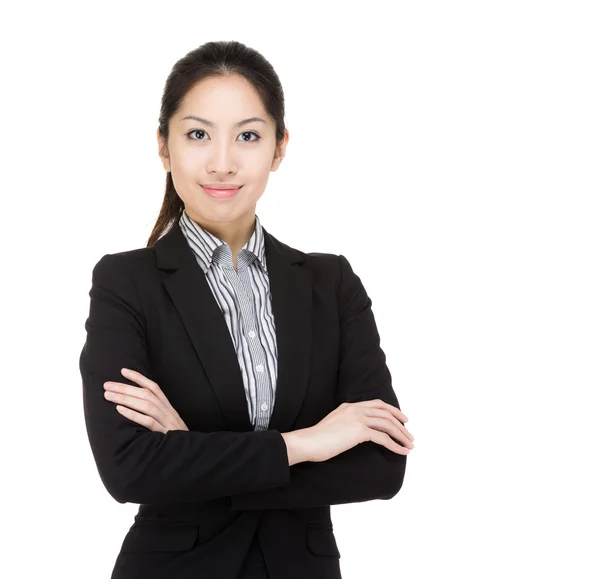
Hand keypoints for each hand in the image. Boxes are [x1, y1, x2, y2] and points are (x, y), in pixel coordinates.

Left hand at [103, 368, 188, 433]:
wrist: (188, 449)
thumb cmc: (175, 435)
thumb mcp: (168, 419)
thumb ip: (156, 411)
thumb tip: (135, 403)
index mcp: (167, 405)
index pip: (153, 387)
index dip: (138, 377)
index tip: (122, 371)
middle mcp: (166, 410)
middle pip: (145, 394)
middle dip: (125, 387)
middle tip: (107, 385)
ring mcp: (166, 421)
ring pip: (146, 405)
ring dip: (125, 398)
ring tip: (108, 395)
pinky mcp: (164, 433)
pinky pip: (147, 421)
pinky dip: (133, 414)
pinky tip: (119, 409)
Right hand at [286, 399, 413, 462]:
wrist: (308, 442)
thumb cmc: (317, 439)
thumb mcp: (334, 425)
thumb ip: (346, 423)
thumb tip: (357, 433)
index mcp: (349, 406)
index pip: (377, 404)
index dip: (392, 411)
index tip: (402, 419)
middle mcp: (355, 409)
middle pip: (385, 413)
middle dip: (401, 424)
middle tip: (410, 435)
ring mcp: (357, 418)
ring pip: (387, 424)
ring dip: (401, 435)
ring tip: (410, 445)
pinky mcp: (358, 431)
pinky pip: (383, 438)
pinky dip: (395, 445)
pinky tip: (402, 452)